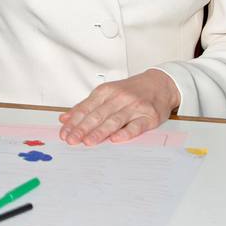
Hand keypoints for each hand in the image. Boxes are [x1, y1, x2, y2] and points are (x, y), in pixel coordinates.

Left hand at [58, 69, 180, 145]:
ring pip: (114, 120)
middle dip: (82, 129)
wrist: (161, 84)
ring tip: (88, 141)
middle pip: (97, 115)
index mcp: (106, 91)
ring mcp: (135, 106)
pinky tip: (115, 139)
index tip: (64, 133)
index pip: (86, 108)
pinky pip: (136, 126)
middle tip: (72, 140)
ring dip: (100, 132)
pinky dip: (125, 132)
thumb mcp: (107, 93)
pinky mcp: (149, 116)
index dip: (74, 121)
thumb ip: (86, 106)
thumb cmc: (131, 91)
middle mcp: (119, 98)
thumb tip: (65, 118)